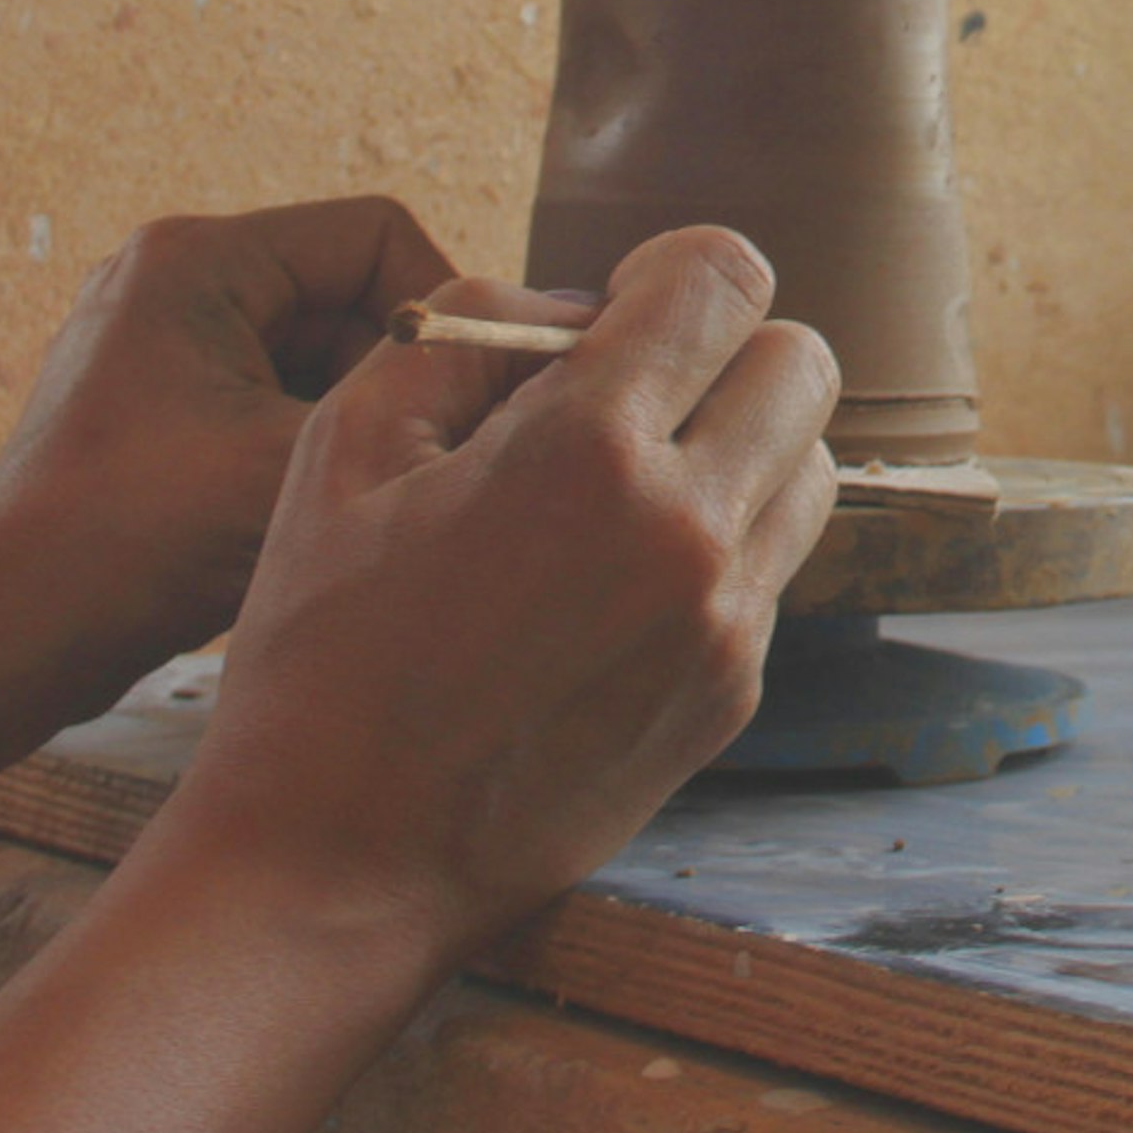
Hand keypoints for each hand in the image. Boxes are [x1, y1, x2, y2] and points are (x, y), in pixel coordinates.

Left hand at [0, 199, 461, 725]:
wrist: (5, 643)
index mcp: (198, 259)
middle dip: (396, 370)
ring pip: (316, 351)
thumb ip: (410, 399)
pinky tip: (322, 511)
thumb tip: (509, 361)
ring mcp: (157, 340)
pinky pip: (271, 395)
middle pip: (349, 292)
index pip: (379, 234)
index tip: (473, 390)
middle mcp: (170, 277)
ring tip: (373, 489)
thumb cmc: (135, 546)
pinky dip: (309, 443)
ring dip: (356, 413)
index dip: (445, 305)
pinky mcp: (153, 402)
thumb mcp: (297, 459)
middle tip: (436, 448)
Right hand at [155, 227, 839, 960]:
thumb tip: (579, 310)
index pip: (727, 277)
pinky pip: (772, 566)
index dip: (674, 270)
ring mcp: (724, 622)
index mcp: (589, 451)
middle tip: (632, 393)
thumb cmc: (320, 650)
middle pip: (802, 361)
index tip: (626, 305)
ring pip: (811, 465)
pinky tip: (615, 581)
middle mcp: (687, 531)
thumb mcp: (346, 445)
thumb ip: (472, 332)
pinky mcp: (731, 693)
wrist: (336, 862)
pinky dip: (720, 544)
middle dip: (723, 352)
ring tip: (629, 487)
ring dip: (741, 446)